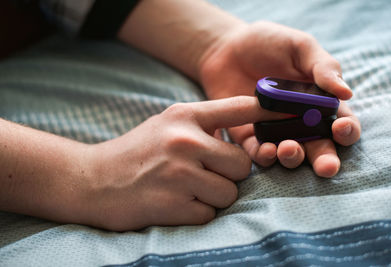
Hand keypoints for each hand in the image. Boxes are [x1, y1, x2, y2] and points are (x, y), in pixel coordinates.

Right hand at [80, 96, 284, 230]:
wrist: (93, 180)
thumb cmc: (137, 152)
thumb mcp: (167, 124)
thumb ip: (204, 123)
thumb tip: (246, 130)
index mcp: (184, 116)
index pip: (240, 107)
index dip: (270, 110)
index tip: (293, 113)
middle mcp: (184, 141)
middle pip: (242, 164)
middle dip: (230, 174)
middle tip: (205, 174)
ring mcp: (179, 174)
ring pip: (230, 192)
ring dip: (215, 195)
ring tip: (187, 189)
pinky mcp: (173, 205)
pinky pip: (211, 213)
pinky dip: (199, 212)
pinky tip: (176, 203)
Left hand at [199, 21, 360, 176]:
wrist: (227, 48)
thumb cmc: (268, 43)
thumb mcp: (299, 46)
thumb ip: (323, 66)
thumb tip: (347, 92)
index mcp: (320, 102)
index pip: (342, 123)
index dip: (346, 131)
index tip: (340, 128)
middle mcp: (301, 122)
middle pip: (320, 148)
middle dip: (326, 161)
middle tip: (326, 168)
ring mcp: (275, 131)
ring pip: (291, 156)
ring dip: (294, 158)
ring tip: (288, 149)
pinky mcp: (250, 137)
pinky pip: (259, 153)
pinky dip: (265, 157)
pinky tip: (267, 151)